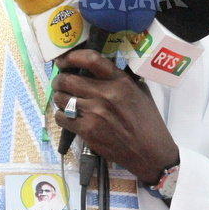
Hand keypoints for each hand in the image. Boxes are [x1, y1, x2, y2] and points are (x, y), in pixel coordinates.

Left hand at [52, 48, 178, 183]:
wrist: (149, 152)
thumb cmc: (147, 122)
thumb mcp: (140, 92)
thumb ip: (121, 79)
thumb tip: (100, 70)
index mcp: (120, 81)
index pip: (91, 59)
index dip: (71, 57)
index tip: (63, 60)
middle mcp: (105, 94)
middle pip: (68, 79)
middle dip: (59, 79)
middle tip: (59, 81)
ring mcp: (94, 113)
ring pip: (61, 98)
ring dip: (59, 97)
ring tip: (63, 98)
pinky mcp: (87, 131)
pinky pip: (62, 117)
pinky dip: (61, 115)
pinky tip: (67, 116)